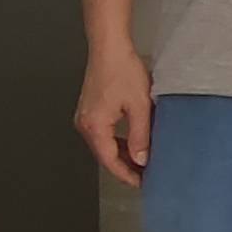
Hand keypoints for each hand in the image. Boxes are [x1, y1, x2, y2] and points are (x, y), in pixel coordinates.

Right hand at [75, 41, 155, 185]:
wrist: (109, 47)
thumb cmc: (122, 70)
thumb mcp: (138, 106)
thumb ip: (141, 135)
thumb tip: (142, 159)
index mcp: (94, 126)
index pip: (110, 162)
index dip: (127, 175)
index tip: (142, 183)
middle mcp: (85, 124)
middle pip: (105, 156)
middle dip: (126, 167)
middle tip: (146, 175)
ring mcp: (85, 117)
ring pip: (104, 145)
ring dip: (123, 154)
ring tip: (143, 161)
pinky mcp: (90, 110)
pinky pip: (103, 134)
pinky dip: (118, 142)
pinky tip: (133, 143)